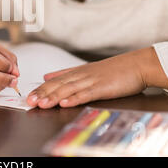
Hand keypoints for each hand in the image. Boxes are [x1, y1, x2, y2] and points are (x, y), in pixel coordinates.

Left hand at [27, 47, 167, 108]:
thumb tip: (47, 76)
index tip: (28, 95)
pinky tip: (65, 103)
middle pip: (58, 85)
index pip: (55, 80)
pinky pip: (86, 94)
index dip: (41, 88)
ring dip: (54, 97)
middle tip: (29, 101)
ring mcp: (92, 81)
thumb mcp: (88, 69)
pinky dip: (74, 98)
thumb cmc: (116, 69)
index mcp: (78, 72)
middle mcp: (82, 75)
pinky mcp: (103, 87)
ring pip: (69, 89)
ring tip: (42, 104)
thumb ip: (67, 73)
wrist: (138, 64)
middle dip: (42, 93)